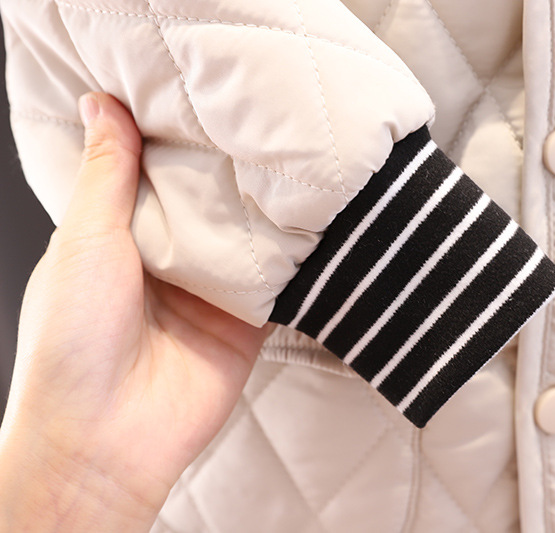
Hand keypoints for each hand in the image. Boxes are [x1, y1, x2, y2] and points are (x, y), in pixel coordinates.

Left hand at [0, 93, 273, 530]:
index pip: (155, 176)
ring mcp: (209, 293)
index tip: (200, 95)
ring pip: (246, 238)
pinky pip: (277, 282)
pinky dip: (292, 257)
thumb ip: (106, 175)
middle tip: (259, 118)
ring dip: (264, 210)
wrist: (107, 437)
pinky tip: (312, 220)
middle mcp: (167, 262)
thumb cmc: (73, 342)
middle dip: (228, 169)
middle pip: (207, 203)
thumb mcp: (85, 241)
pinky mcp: (246, 323)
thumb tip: (101, 104)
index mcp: (119, 238)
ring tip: (292, 158)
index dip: (174, 139)